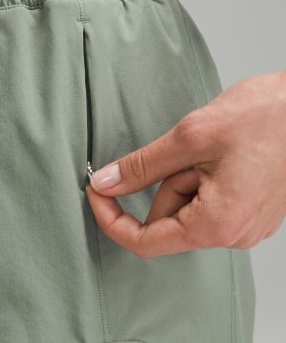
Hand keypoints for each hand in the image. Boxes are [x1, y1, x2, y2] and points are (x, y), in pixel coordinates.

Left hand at [86, 71, 285, 257]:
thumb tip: (106, 182)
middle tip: (186, 148)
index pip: (146, 242)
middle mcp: (234, 233)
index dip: (112, 219)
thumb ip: (142, 166)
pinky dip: (199, 177)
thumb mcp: (190, 137)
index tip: (96, 191)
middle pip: (167, 218)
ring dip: (184, 175)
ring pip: (186, 207)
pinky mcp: (249, 210)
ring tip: (212, 147)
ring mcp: (244, 223)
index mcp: (218, 224)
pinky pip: (206, 201)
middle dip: (164, 180)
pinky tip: (221, 154)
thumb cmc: (263, 116)